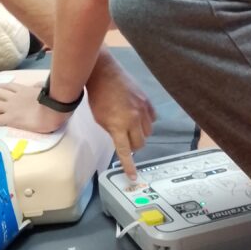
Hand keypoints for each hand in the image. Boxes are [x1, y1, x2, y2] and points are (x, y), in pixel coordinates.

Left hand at [0, 82, 65, 133]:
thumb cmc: (55, 101)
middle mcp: (14, 98)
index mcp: (24, 91)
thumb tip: (40, 83)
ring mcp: (10, 108)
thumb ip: (41, 87)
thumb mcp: (48, 90)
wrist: (54, 108)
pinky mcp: (9, 119)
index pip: (11, 87)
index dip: (2, 85)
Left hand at [87, 54, 155, 178]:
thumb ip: (113, 132)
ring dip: (140, 134)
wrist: (104, 73)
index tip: (133, 176)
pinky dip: (146, 122)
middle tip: (125, 140)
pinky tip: (138, 117)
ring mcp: (142, 110)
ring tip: (130, 127)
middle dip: (133, 146)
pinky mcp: (148, 101)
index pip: (125, 151)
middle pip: (139, 144)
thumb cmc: (97, 97)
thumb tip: (123, 142)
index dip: (129, 165)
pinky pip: (153, 120)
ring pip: (148, 133)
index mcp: (118, 126)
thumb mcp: (100, 119)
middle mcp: (133, 119)